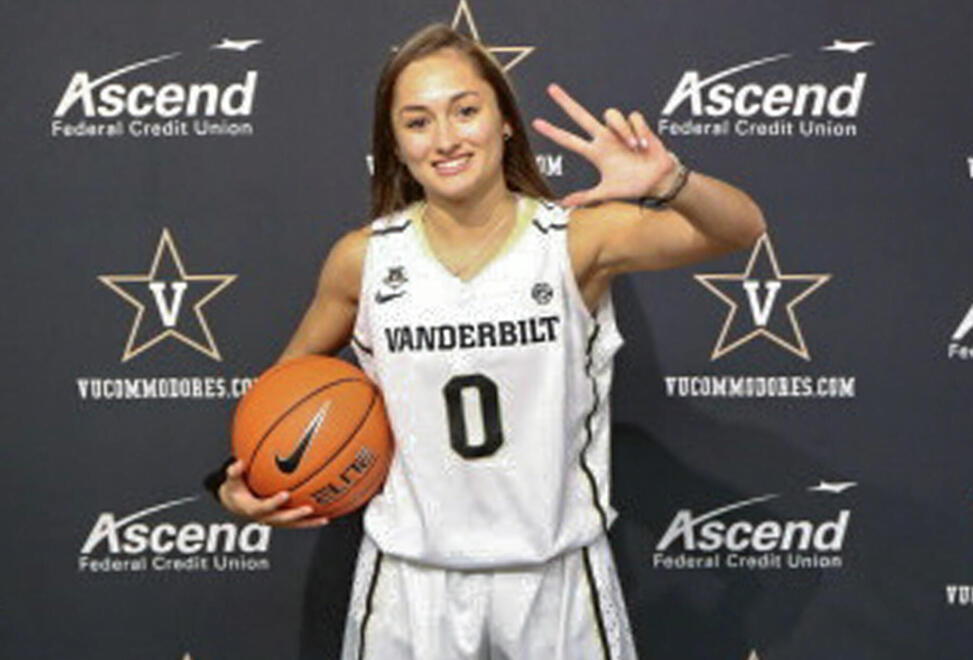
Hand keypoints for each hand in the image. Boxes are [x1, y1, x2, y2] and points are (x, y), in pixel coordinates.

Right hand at [218, 459, 329, 528]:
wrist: (236, 504)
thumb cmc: (236, 489)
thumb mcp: (231, 480)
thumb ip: (234, 471)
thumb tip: (240, 462)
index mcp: (252, 508)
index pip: (264, 507)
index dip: (274, 502)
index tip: (285, 494)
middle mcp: (265, 517)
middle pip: (282, 519)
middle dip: (296, 515)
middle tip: (309, 509)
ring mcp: (275, 520)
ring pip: (293, 524)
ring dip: (309, 523)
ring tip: (325, 519)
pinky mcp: (282, 520)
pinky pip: (298, 522)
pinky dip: (311, 520)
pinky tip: (327, 514)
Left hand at [532, 83, 676, 206]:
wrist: (657, 181)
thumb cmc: (633, 185)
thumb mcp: (606, 192)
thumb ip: (585, 196)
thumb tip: (563, 204)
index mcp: (595, 153)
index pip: (569, 140)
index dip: (553, 132)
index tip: (537, 123)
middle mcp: (605, 138)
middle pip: (581, 116)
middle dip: (566, 103)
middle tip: (551, 89)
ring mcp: (619, 131)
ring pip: (611, 114)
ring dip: (622, 129)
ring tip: (633, 147)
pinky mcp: (637, 125)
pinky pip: (633, 117)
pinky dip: (638, 130)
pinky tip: (643, 145)